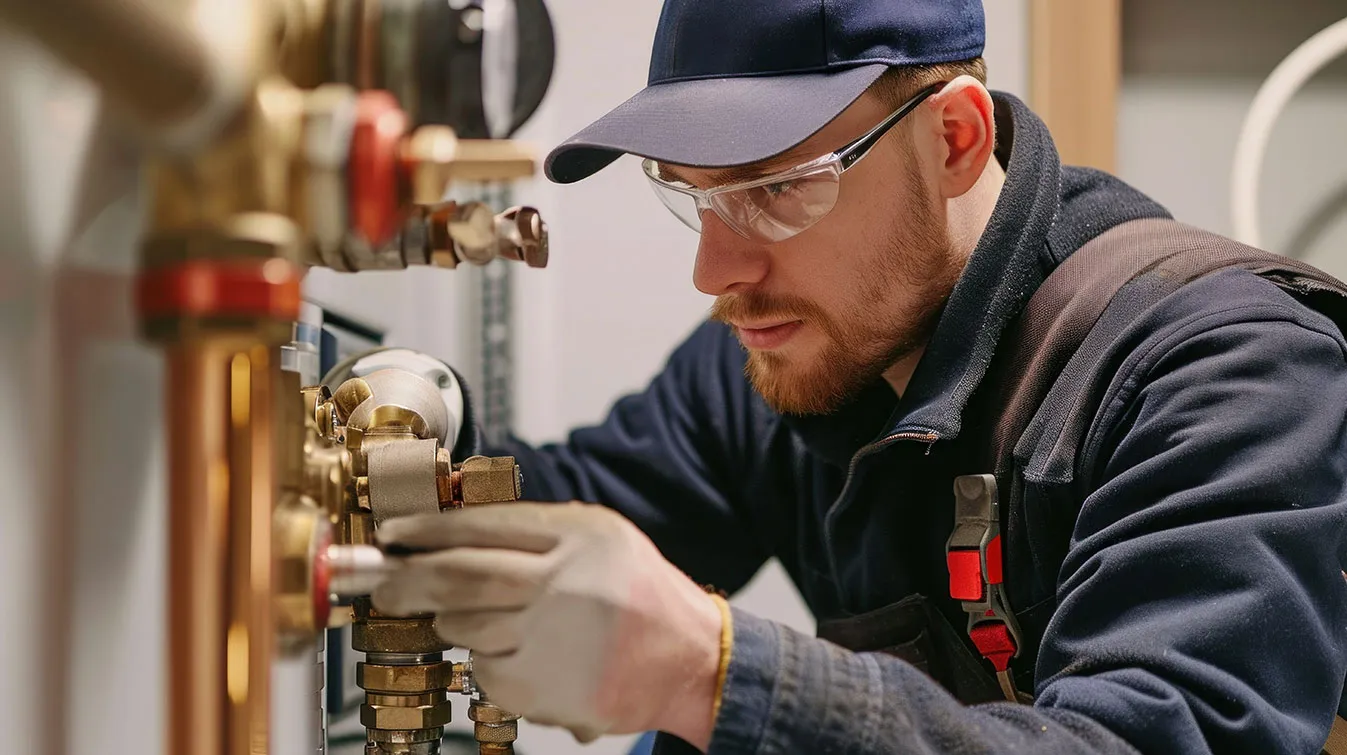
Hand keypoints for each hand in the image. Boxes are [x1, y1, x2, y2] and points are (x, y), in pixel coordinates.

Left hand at [372, 502, 723, 747]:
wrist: (692, 660)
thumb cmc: (639, 595)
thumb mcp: (600, 538)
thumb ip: (536, 531)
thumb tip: (447, 534)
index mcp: (580, 534)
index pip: (483, 525)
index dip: (428, 531)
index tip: (394, 536)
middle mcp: (566, 581)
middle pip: (459, 576)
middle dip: (408, 579)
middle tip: (384, 581)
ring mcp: (553, 638)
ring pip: (464, 627)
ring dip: (457, 624)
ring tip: (494, 622)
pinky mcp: (544, 687)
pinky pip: (485, 671)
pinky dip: (490, 664)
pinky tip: (526, 656)